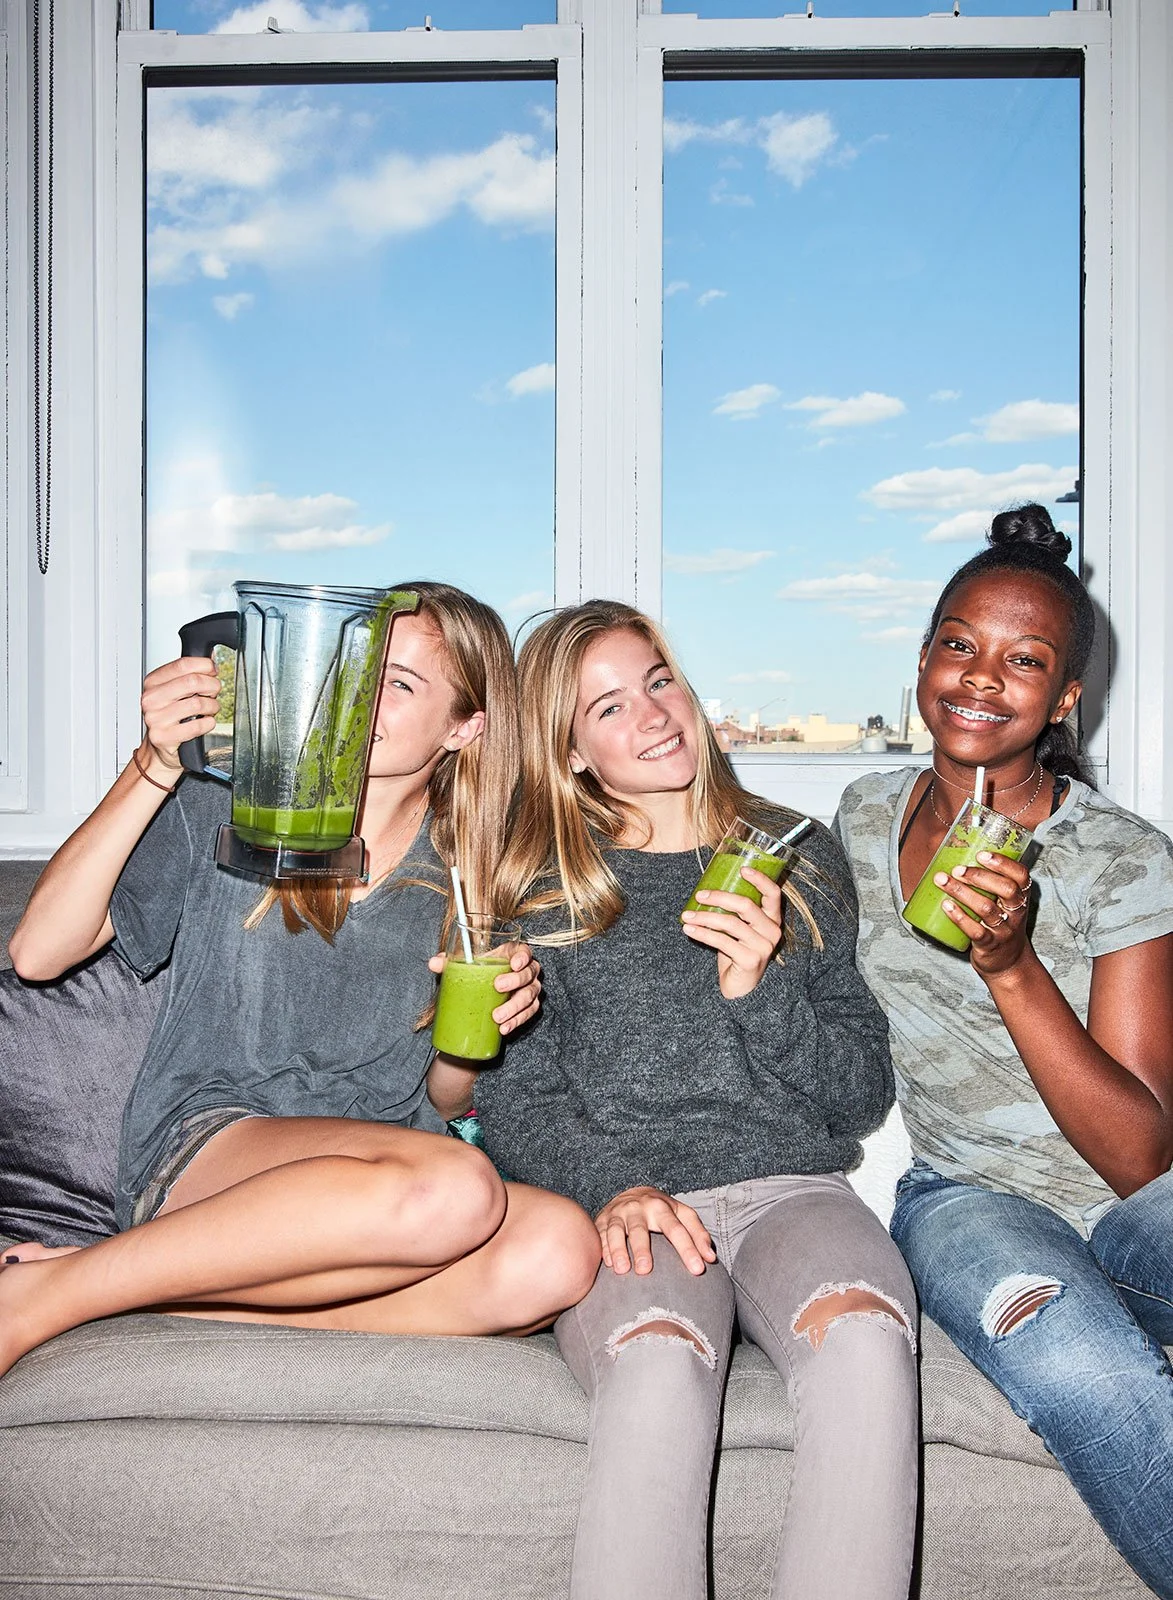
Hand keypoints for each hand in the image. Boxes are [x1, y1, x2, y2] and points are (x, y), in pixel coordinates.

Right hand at [140, 656, 222, 774]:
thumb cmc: (170, 717)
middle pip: (193, 681)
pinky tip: (205, 722)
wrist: (160, 748)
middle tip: (213, 692)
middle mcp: (151, 699)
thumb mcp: (174, 692)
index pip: (182, 664)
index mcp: (153, 683)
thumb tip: (210, 658)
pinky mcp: (164, 737)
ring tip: (210, 709)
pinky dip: (208, 723)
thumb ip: (189, 675)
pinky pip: (197, 725)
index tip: (212, 670)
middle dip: (212, 686)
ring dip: (212, 706)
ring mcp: (156, 718)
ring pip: (198, 704)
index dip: (204, 665)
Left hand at [427, 942, 541, 1035]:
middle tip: (498, 987)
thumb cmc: (480, 974)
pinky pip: (528, 1014)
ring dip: (514, 1007)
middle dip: (515, 981)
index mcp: (513, 955)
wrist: (486, 995)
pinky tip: (504, 1028)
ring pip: (529, 996)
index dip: (523, 956)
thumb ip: (451, 963)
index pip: (525, 951)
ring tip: (497, 1016)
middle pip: (529, 973)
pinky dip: (516, 1021)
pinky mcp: (529, 1007)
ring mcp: (529, 989)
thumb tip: (433, 963)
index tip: (514, 963)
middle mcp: (526, 971)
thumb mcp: (468, 967)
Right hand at [595, 1186, 716, 1276]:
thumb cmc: (661, 1210)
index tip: (698, 1269)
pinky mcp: (601, 1221)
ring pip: (615, 1231)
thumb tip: (711, 1259)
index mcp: (661, 1207)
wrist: (629, 1191)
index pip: (677, 1229)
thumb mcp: (682, 1214)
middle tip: (645, 1271)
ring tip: (621, 1270)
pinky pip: (600, 1235)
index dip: (688, 1248)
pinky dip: (603, 1248)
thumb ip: (698, 1234)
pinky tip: (607, 1263)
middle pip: (640, 1229)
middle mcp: (638, 1209)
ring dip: (618, 1250)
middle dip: (642, 1249)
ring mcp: (618, 1214)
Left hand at [680, 866, 782, 998]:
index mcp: (772, 919)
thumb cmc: (738, 952)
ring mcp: (763, 946)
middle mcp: (772, 931)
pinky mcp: (750, 960)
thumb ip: (734, 913)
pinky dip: (702, 934)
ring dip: (704, 917)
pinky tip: (688, 930)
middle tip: (699, 896)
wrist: (741, 988)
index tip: (743, 868)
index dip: (760, 879)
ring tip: (686, 916)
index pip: (773, 894)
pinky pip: (722, 941)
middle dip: (719, 897)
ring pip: (730, 923)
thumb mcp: (740, 929)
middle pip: (746, 905)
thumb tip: (707, 891)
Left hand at [937, 851, 1033, 979]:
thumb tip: (957, 853)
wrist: (1009, 963)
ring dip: (962, 892)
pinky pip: (975, 930)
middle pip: (1006, 889)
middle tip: (957, 869)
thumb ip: (991, 882)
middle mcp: (1016, 912)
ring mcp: (1004, 929)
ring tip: (942, 880)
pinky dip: (959, 916)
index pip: (1021, 876)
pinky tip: (945, 905)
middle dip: (980, 876)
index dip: (1003, 863)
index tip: (981, 854)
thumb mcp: (1005, 904)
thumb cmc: (1001, 924)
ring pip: (986, 908)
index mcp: (1021, 897)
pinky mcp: (990, 945)